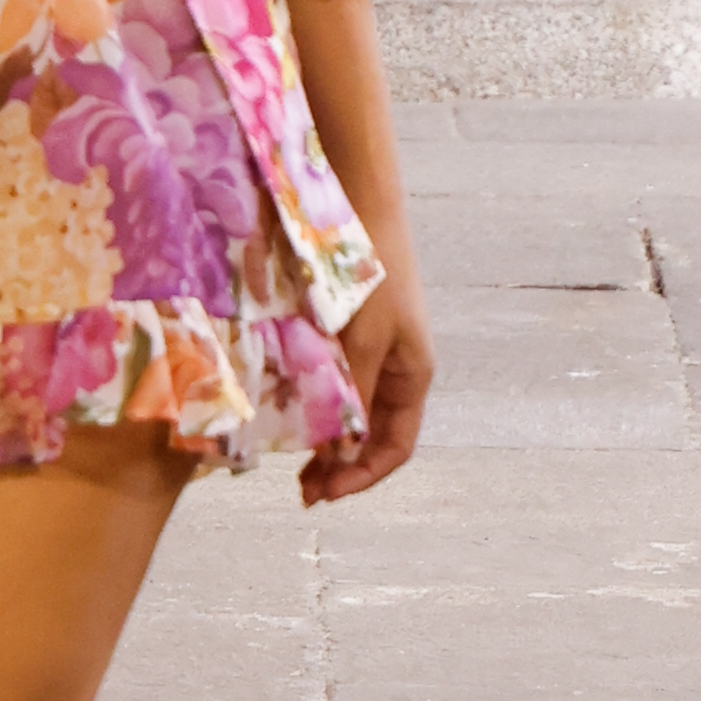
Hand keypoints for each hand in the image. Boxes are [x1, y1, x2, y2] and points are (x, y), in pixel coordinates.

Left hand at [300, 263, 433, 505]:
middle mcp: (394, 371)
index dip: (363, 476)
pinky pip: (331, 386)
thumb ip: (354, 395)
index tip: (325, 493)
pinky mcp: (343, 335)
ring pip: (349, 414)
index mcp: (411, 377)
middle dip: (340, 467)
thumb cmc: (370, 273)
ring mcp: (369, 353)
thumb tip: (345, 453)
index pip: (395, 447)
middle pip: (371, 437)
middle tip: (301, 490)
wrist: (358, 206)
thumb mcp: (362, 340)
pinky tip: (288, 416)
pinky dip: (313, 408)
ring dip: (324, 442)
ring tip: (293, 466)